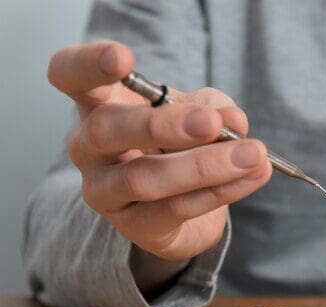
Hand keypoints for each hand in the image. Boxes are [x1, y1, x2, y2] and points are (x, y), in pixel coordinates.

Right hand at [48, 41, 270, 260]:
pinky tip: (254, 175)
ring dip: (205, 165)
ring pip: (145, 178)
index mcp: (97, 104)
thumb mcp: (199, 113)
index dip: (88, 65)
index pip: (69, 75)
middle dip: (164, 125)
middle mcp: (89, 148)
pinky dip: (222, 190)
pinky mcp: (135, 226)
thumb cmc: (180, 144)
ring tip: (253, 154)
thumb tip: (233, 121)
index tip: (123, 59)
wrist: (182, 207)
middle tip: (212, 123)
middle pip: (107, 129)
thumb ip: (214, 109)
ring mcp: (106, 191)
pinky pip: (177, 208)